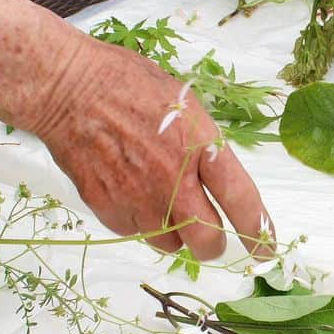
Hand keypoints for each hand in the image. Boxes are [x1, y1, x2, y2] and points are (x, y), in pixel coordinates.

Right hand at [26, 35, 273, 259]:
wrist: (69, 88)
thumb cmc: (128, 84)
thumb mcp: (184, 104)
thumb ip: (205, 146)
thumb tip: (218, 178)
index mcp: (200, 147)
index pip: (242, 201)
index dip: (258, 232)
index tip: (265, 250)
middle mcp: (173, 180)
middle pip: (206, 241)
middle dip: (212, 245)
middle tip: (208, 236)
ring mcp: (139, 198)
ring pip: (170, 244)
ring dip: (173, 232)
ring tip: (159, 200)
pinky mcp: (108, 209)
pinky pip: (135, 232)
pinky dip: (138, 221)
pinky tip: (129, 190)